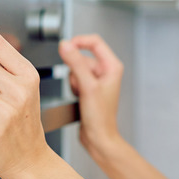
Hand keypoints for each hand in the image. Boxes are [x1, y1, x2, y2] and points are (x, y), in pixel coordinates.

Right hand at [58, 35, 123, 154]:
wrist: (98, 137)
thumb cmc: (100, 117)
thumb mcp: (87, 86)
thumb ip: (75, 63)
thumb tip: (66, 45)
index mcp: (112, 66)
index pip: (94, 42)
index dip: (79, 42)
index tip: (66, 47)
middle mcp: (106, 71)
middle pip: (82, 56)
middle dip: (75, 69)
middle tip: (80, 84)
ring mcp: (97, 79)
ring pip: (76, 68)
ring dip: (74, 80)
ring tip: (81, 94)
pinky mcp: (88, 87)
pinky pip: (74, 78)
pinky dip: (73, 87)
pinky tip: (79, 98)